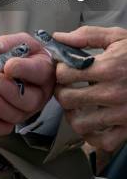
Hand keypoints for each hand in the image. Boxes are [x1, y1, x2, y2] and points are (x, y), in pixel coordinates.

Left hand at [0, 32, 54, 135]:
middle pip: (30, 99)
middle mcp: (41, 92)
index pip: (39, 71)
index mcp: (45, 70)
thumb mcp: (19, 42)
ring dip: (1, 107)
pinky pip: (9, 127)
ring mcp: (29, 108)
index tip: (8, 66)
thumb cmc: (24, 52)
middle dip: (10, 91)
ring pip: (19, 114)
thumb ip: (5, 44)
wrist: (24, 64)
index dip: (24, 70)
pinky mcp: (17, 118)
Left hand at [54, 26, 126, 150]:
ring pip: (80, 123)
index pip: (65, 74)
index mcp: (107, 68)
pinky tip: (90, 122)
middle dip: (61, 91)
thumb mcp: (116, 37)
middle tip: (66, 86)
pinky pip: (102, 142)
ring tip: (75, 104)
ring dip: (72, 114)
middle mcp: (113, 93)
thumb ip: (87, 35)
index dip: (59, 69)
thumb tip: (58, 37)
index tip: (64, 68)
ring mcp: (121, 114)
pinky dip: (91, 135)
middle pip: (68, 99)